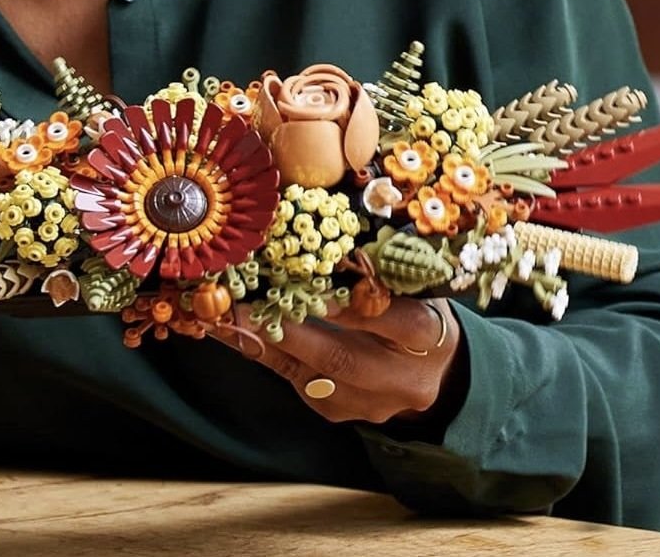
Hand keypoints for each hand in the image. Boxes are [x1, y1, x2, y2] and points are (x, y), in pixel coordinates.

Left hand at [217, 298, 461, 423]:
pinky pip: (296, 383)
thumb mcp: (413, 288)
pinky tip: (237, 334)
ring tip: (224, 319)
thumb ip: (379, 275)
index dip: (349, 306)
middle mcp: (403, 378)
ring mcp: (371, 403)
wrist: (435, 372)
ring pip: (310, 377)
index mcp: (429, 335)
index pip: (390, 320)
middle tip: (244, 307)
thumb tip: (321, 247)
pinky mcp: (340, 412)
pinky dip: (266, 355)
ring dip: (264, 345)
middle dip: (289, 332)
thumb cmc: (417, 310)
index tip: (308, 284)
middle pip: (343, 359)